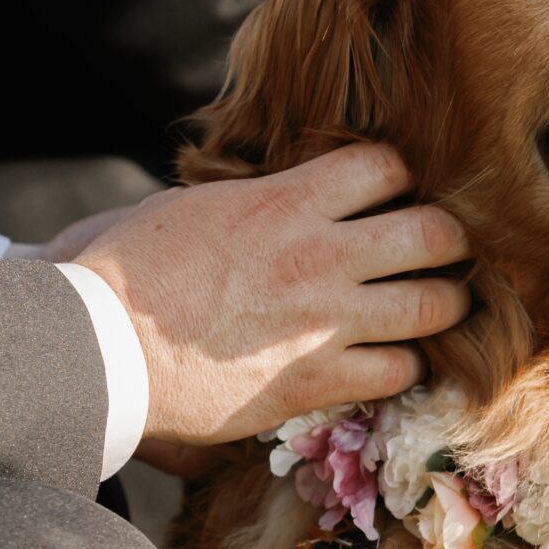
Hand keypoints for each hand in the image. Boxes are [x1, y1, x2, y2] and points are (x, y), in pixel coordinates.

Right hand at [69, 143, 469, 449]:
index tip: (392, 196)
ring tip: (433, 309)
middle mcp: (319, 257)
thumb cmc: (132, 272)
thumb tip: (285, 190)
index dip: (399, 179)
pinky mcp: (317, 382)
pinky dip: (405, 368)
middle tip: (440, 252)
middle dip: (448, 241)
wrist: (100, 348)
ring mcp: (324, 322)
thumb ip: (257, 198)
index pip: (386, 166)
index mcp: (286, 202)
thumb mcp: (196, 206)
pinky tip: (388, 362)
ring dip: (443, 306)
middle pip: (435, 233)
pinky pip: (400, 371)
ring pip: (436, 306)